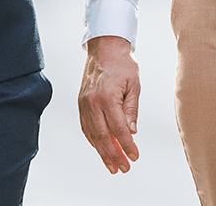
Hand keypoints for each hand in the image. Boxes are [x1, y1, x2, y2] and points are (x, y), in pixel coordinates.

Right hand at [78, 36, 139, 173]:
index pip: (118, 129)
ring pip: (92, 134)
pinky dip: (93, 140)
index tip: (135, 157)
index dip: (127, 146)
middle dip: (114, 155)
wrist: (104, 47)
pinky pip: (86, 126)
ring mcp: (83, 103)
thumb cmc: (122, 64)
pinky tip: (101, 149)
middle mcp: (92, 102)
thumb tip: (131, 132)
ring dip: (103, 152)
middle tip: (124, 168)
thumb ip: (131, 110)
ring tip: (113, 166)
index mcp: (106, 97)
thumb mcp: (134, 85)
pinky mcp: (80, 102)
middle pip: (103, 136)